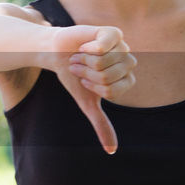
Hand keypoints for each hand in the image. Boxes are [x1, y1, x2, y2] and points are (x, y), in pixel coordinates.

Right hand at [46, 25, 136, 153]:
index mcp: (126, 79)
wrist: (57, 54)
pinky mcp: (112, 33)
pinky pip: (104, 45)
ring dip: (85, 61)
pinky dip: (89, 48)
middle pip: (109, 76)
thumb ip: (102, 124)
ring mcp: (122, 46)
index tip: (86, 82)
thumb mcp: (87, 102)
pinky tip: (86, 45)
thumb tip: (112, 151)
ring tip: (80, 56)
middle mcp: (127, 62)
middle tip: (81, 67)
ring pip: (104, 61)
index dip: (94, 87)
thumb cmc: (73, 77)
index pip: (114, 91)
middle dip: (88, 74)